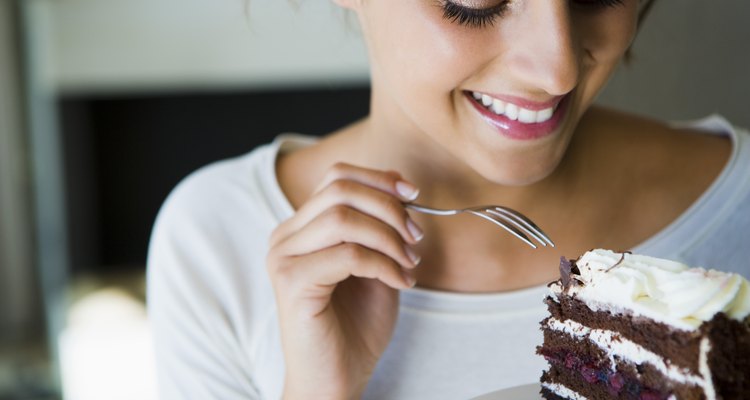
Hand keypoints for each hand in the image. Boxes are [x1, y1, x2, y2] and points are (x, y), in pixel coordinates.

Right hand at [267, 163, 423, 399]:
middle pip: (340, 190)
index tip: (414, 195)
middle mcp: (285, 237)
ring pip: (343, 218)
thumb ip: (379, 226)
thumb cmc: (355, 326)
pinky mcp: (291, 282)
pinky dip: (384, 264)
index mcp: (301, 228)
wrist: (336, 378)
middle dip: (389, 208)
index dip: (379, 179)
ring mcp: (283, 258)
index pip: (337, 177)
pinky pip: (348, 255)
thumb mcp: (375, 264)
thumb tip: (401, 187)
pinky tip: (400, 282)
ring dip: (389, 237)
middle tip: (416, 237)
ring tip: (409, 262)